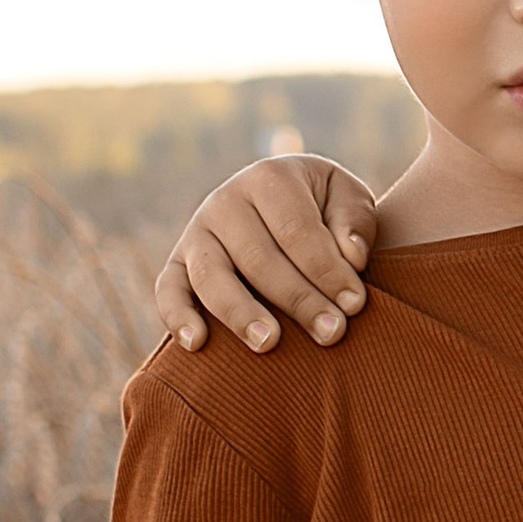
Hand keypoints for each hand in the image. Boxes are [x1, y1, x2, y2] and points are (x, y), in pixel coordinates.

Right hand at [154, 158, 380, 355]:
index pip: (297, 230)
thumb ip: (355, 221)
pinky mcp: (177, 263)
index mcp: (270, 177)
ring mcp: (197, 232)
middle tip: (332, 333)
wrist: (285, 208)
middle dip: (298, 299)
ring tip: (269, 343)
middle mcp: (225, 200)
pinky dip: (177, 317)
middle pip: (259, 258)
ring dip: (240, 312)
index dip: (327, 270)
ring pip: (212, 276)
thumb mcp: (347, 199)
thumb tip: (352, 256)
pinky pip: (168, 290)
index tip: (355, 304)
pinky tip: (198, 344)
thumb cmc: (324, 209)